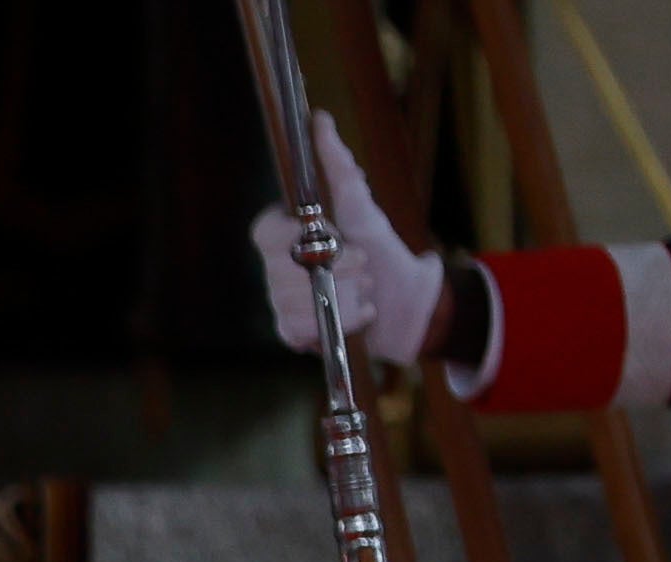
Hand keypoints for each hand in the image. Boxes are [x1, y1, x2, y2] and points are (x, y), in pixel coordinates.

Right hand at [251, 113, 447, 364]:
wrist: (406, 304)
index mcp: (288, 237)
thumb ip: (338, 168)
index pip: (264, 231)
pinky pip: (303, 326)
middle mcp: (276, 269)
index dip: (292, 235)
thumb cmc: (382, 252)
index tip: (328, 232)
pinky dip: (342, 318)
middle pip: (283, 268)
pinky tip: (357, 313)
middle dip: (337, 265)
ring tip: (363, 290)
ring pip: (298, 298)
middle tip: (362, 262)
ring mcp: (280, 303)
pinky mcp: (291, 333)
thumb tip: (321, 119)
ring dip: (346, 292)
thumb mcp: (364, 207)